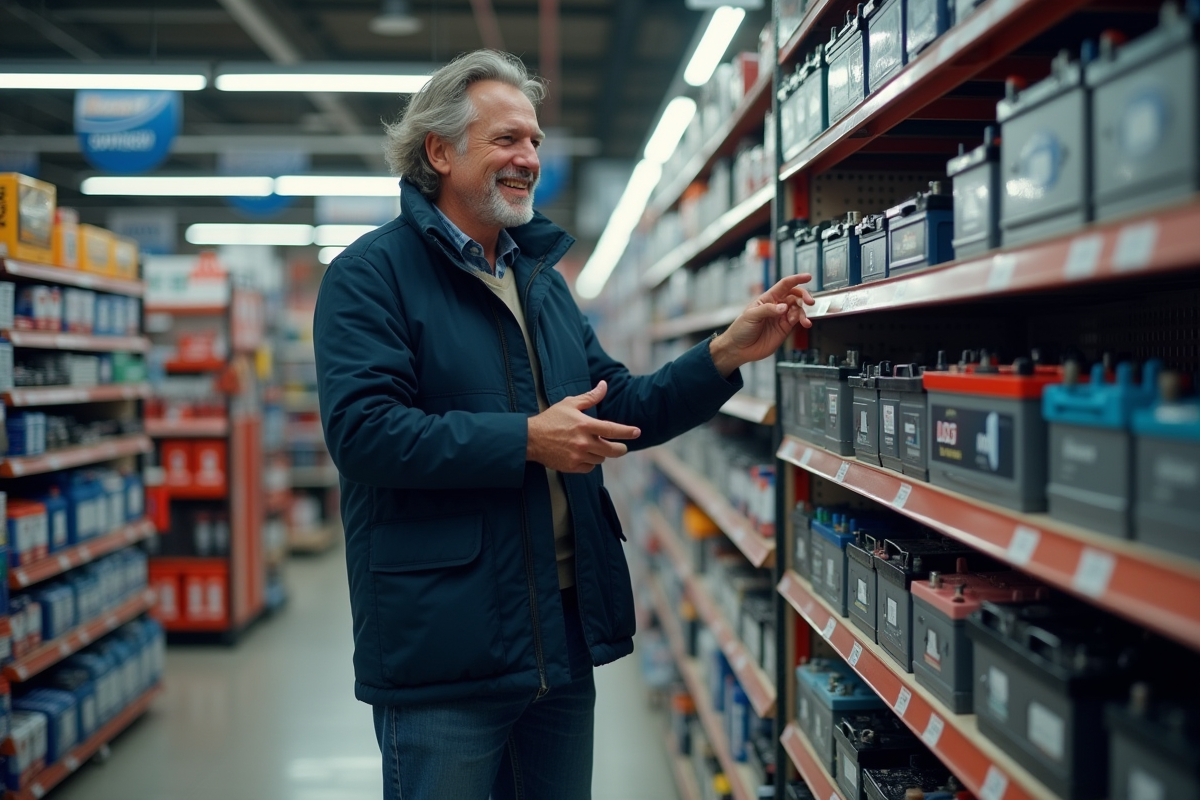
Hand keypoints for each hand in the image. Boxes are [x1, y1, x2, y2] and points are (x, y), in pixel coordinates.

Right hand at [527, 380, 641, 472]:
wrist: (530, 439)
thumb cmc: (551, 419)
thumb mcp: (570, 404)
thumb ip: (590, 397)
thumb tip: (604, 385)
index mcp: (585, 425)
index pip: (612, 429)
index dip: (627, 431)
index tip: (637, 432)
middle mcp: (583, 442)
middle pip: (612, 450)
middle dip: (620, 449)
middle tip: (621, 447)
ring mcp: (577, 456)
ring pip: (601, 459)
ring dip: (601, 454)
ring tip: (594, 447)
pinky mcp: (571, 467)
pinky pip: (590, 467)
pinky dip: (590, 462)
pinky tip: (584, 455)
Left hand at [710, 273, 815, 377]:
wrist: (739, 348)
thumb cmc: (741, 329)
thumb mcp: (751, 315)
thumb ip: (768, 310)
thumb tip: (784, 307)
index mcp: (767, 298)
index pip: (784, 285)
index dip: (796, 279)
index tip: (808, 277)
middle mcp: (776, 306)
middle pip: (795, 296)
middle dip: (804, 296)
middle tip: (809, 302)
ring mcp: (781, 317)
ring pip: (798, 308)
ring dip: (804, 312)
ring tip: (804, 320)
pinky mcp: (785, 328)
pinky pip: (798, 320)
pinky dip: (803, 320)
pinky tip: (805, 323)